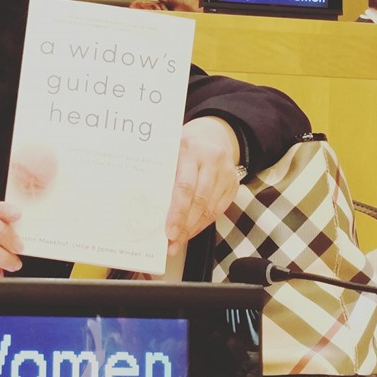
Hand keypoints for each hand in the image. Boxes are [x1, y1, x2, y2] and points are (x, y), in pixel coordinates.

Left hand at [165, 116, 240, 257]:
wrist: (215, 133)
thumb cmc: (184, 144)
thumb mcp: (170, 148)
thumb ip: (162, 170)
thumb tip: (143, 203)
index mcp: (190, 149)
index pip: (184, 186)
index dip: (177, 212)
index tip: (168, 232)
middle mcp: (211, 160)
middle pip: (199, 200)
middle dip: (184, 225)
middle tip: (171, 244)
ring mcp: (226, 173)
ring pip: (210, 208)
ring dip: (193, 229)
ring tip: (178, 243)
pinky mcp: (234, 183)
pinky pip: (219, 209)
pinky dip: (204, 223)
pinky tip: (191, 231)